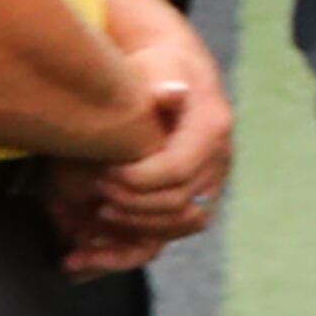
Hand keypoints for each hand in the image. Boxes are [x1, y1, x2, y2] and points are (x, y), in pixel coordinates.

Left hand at [52, 48, 233, 265]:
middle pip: (180, 203)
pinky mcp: (196, 197)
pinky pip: (175, 232)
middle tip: (95, 194)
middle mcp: (219, 161)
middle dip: (133, 204)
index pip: (177, 170)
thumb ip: (162, 80)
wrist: (174, 75)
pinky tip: (98, 250)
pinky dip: (136, 244)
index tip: (103, 174)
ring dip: (137, 227)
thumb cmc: (157, 69)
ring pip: (183, 224)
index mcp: (213, 129)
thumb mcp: (159, 65)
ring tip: (99, 215)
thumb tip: (171, 93)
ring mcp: (211, 182)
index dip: (138, 180)